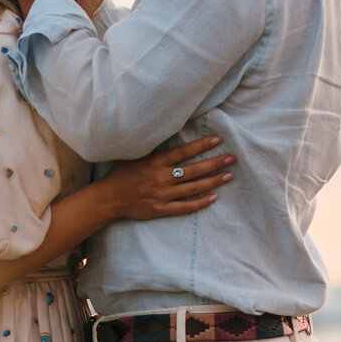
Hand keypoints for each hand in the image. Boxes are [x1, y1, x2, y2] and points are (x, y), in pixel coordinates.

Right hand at [101, 136, 234, 222]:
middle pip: (194, 170)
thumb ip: (152, 148)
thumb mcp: (134, 155)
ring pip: (193, 188)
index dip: (202, 145)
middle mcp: (162, 177)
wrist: (108, 198)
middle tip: (232, 159)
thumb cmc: (121, 173)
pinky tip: (213, 198)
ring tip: (228, 176)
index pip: (184, 152)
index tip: (218, 140)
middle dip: (215, 163)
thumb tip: (166, 132)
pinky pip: (184, 207)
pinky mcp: (161, 209)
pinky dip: (200, 203)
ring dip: (213, 181)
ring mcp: (163, 195)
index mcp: (156, 162)